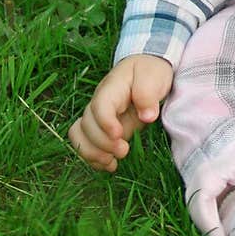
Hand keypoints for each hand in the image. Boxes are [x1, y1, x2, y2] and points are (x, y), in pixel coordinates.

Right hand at [68, 54, 173, 171]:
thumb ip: (148, 94)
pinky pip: (87, 144)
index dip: (104, 122)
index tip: (118, 135)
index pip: (99, 106)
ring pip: (80, 136)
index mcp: (111, 88)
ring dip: (92, 153)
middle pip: (87, 124)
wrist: (146, 69)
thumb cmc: (149, 71)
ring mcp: (99, 117)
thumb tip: (147, 116)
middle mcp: (99, 103)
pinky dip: (94, 158)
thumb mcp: (153, 76)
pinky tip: (110, 166)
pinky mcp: (103, 129)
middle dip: (102, 143)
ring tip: (112, 163)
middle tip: (124, 150)